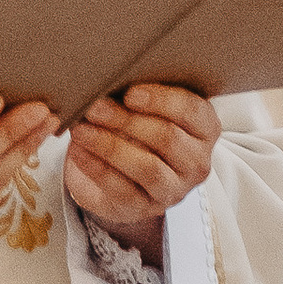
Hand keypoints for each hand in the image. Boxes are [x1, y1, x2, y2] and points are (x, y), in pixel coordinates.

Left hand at [63, 82, 219, 265]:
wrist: (125, 173)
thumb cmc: (139, 125)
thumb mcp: (147, 106)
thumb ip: (139, 92)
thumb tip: (108, 76)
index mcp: (204, 129)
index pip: (192, 111)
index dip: (162, 100)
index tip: (130, 93)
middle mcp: (196, 162)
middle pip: (167, 138)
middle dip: (127, 120)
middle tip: (94, 106)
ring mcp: (174, 189)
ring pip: (147, 167)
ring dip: (110, 145)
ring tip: (81, 128)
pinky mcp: (145, 207)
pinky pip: (122, 189)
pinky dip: (97, 168)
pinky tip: (78, 151)